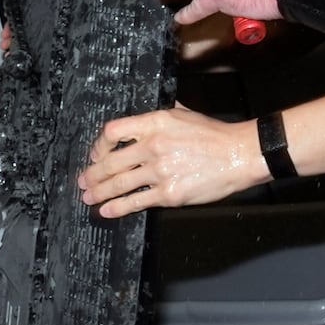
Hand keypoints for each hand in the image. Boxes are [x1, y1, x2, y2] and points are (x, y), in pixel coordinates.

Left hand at [78, 105, 266, 215]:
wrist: (240, 154)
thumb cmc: (216, 135)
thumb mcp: (185, 114)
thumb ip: (161, 117)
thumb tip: (144, 121)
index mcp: (156, 123)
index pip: (113, 131)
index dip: (99, 145)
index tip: (96, 154)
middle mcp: (153, 145)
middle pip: (110, 161)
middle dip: (92, 174)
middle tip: (84, 181)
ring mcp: (160, 171)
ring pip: (118, 184)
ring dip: (99, 192)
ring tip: (89, 197)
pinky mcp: (169, 193)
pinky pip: (135, 202)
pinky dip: (117, 208)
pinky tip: (108, 211)